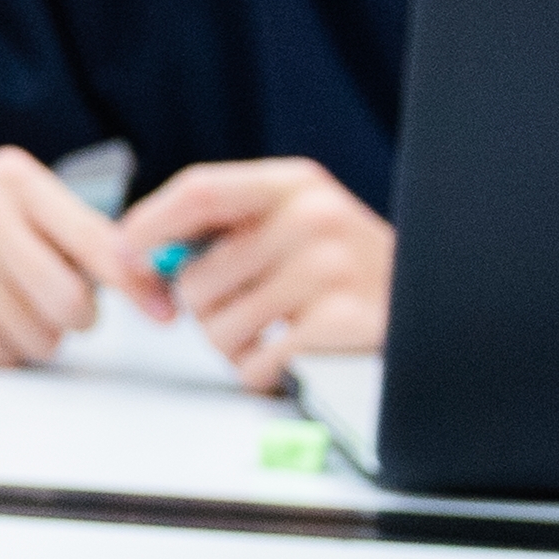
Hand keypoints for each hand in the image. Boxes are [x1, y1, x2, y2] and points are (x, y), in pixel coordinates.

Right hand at [0, 145, 139, 367]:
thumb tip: (158, 286)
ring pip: (38, 334)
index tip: (163, 311)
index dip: (137, 282)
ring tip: (4, 311)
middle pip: (71, 300)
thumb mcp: (27, 218)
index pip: (97, 239)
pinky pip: (0, 353)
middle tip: (51, 306)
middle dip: (73, 318)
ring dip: (33, 339)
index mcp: (15, 177)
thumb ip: (88, 242)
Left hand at [132, 155, 390, 388]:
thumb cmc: (350, 274)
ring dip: (232, 347)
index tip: (124, 253)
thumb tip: (137, 252)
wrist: (434, 310)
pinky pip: (256, 362)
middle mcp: (312, 218)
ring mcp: (328, 269)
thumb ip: (229, 229)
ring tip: (273, 335)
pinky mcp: (338, 323)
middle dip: (204, 311)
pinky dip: (260, 373)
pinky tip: (288, 359)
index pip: (200, 191)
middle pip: (197, 277)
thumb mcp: (299, 224)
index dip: (149, 223)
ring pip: (218, 327)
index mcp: (295, 184)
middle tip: (246, 314)